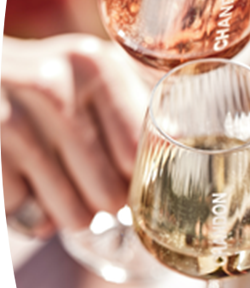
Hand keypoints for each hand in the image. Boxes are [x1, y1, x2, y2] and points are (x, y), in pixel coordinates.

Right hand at [0, 33, 147, 235]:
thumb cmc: (38, 81)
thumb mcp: (86, 71)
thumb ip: (135, 101)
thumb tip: (193, 148)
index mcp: (94, 66)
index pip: (139, 158)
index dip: (139, 180)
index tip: (130, 180)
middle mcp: (52, 86)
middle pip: (112, 195)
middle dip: (104, 202)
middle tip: (87, 180)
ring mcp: (9, 122)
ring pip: (74, 217)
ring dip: (68, 214)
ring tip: (53, 180)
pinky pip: (29, 221)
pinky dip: (28, 214)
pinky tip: (19, 179)